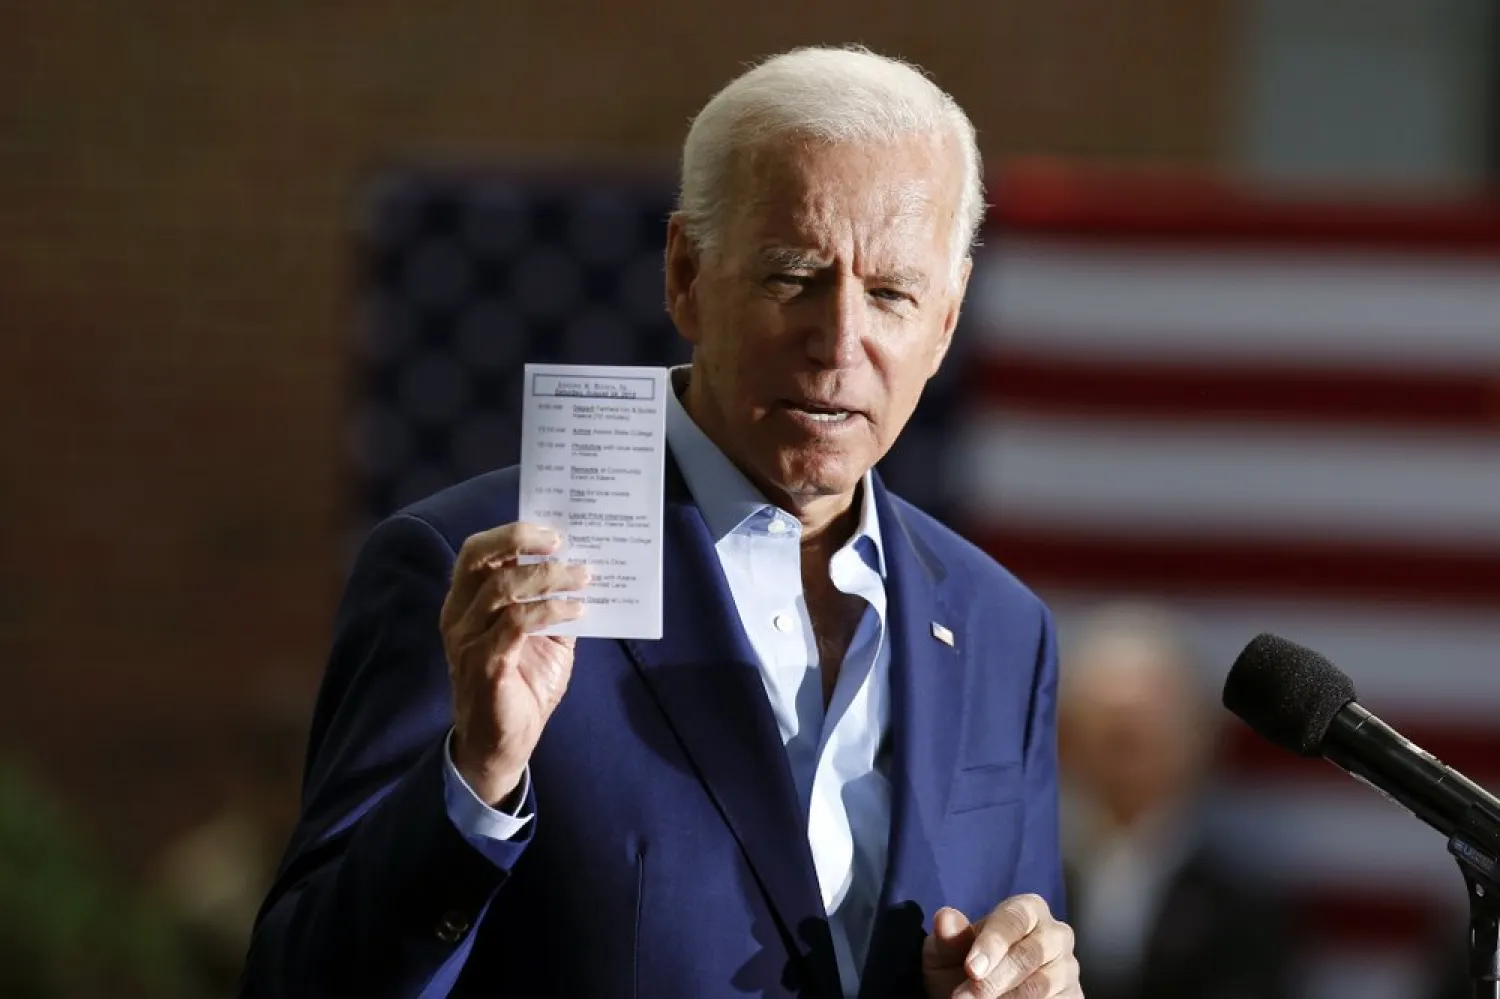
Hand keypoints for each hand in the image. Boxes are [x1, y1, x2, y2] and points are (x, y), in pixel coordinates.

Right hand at [440, 522, 588, 804]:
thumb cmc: (521, 685)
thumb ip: (552, 603)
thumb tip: (583, 569)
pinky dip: (550, 610)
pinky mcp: (486, 663)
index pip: (477, 553)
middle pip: (478, 558)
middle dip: (520, 540)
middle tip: (562, 541)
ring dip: (549, 576)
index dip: (511, 533)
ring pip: (502, 587)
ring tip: (584, 576)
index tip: (553, 529)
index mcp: (465, 603)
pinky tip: (577, 610)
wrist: (502, 744)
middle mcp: (458, 616)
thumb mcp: (542, 636)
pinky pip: (516, 623)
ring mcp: (467, 640)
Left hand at [922, 895, 1080, 997]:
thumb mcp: (948, 953)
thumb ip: (949, 938)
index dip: (992, 944)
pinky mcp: (1073, 996)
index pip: (1014, 919)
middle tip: (964, 997)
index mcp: (1027, 910)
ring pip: (1042, 985)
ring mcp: (1067, 968)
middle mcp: (1055, 935)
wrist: (978, 996)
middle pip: (1030, 954)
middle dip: (994, 979)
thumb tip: (945, 918)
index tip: (971, 969)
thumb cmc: (964, 965)